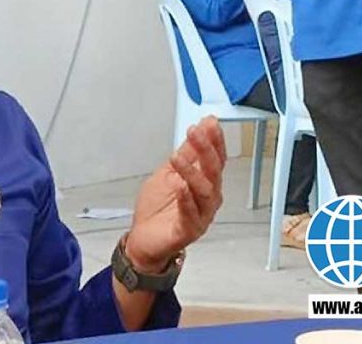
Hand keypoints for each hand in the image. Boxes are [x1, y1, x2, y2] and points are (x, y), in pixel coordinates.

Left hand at [125, 117, 225, 272]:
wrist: (144, 238)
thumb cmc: (158, 208)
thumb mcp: (168, 172)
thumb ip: (186, 153)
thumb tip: (200, 128)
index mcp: (205, 183)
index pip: (216, 158)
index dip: (214, 140)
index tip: (209, 123)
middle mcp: (208, 198)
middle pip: (213, 171)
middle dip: (205, 149)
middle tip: (195, 132)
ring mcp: (201, 215)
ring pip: (204, 191)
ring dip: (191, 172)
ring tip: (177, 156)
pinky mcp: (189, 230)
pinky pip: (191, 214)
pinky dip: (185, 199)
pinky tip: (179, 186)